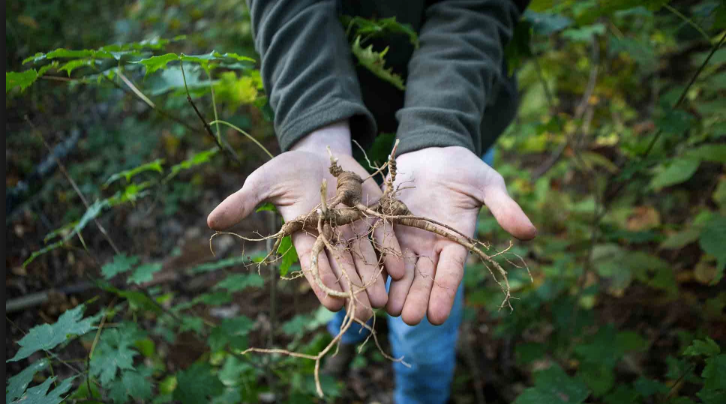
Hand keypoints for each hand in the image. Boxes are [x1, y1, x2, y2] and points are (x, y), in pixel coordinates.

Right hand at [207, 121, 403, 320]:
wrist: (319, 153)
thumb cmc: (286, 170)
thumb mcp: (263, 182)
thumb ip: (244, 202)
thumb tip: (211, 220)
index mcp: (304, 234)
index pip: (313, 265)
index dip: (323, 284)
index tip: (333, 305)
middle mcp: (332, 236)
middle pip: (344, 268)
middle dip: (354, 292)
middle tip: (363, 316)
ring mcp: (354, 226)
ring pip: (366, 258)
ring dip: (375, 280)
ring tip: (383, 302)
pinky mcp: (374, 212)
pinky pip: (384, 235)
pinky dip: (391, 252)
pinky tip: (399, 270)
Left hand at [385, 146, 535, 324]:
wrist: (433, 150)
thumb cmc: (465, 168)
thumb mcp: (488, 184)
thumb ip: (504, 208)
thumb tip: (531, 233)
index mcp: (455, 240)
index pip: (450, 272)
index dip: (443, 293)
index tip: (436, 317)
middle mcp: (430, 245)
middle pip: (423, 277)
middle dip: (416, 299)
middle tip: (409, 320)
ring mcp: (406, 236)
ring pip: (399, 269)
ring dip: (394, 290)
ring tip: (387, 310)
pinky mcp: (385, 224)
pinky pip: (377, 246)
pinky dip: (372, 264)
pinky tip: (363, 281)